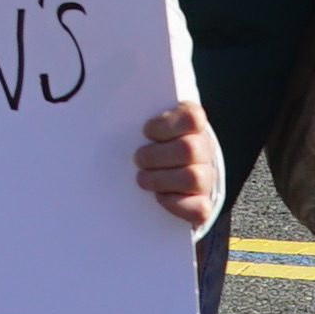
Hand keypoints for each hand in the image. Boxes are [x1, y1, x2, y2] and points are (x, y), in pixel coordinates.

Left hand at [135, 100, 220, 228]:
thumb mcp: (147, 126)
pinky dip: (175, 204)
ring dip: (161, 180)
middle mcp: (204, 148)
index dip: (166, 125)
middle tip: (138, 159)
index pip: (192, 117)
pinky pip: (199, 208)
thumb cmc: (151, 143)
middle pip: (189, 149)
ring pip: (194, 178)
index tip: (146, 131)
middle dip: (155, 156)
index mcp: (191, 124)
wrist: (169, 172)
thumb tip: (107, 105)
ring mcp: (206, 177)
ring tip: (143, 179)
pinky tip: (159, 197)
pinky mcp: (203, 203)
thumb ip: (137, 117)